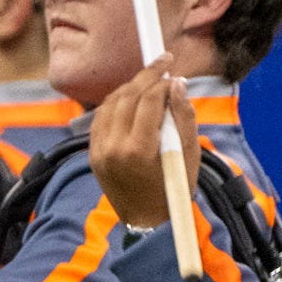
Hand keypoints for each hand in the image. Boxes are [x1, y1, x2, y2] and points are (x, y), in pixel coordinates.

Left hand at [88, 66, 196, 231]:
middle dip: (146, 75)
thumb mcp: (189, 154)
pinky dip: (115, 104)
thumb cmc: (175, 188)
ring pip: (110, 104)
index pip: (148, 99)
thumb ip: (183, 116)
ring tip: (149, 79)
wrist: (147, 221)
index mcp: (139, 149)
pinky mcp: (92, 154)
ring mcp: (99, 151)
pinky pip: (100, 118)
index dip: (162, 80)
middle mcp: (113, 148)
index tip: (173, 69)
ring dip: (129, 87)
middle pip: (127, 97)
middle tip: (162, 61)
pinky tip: (130, 98)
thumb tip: (178, 84)